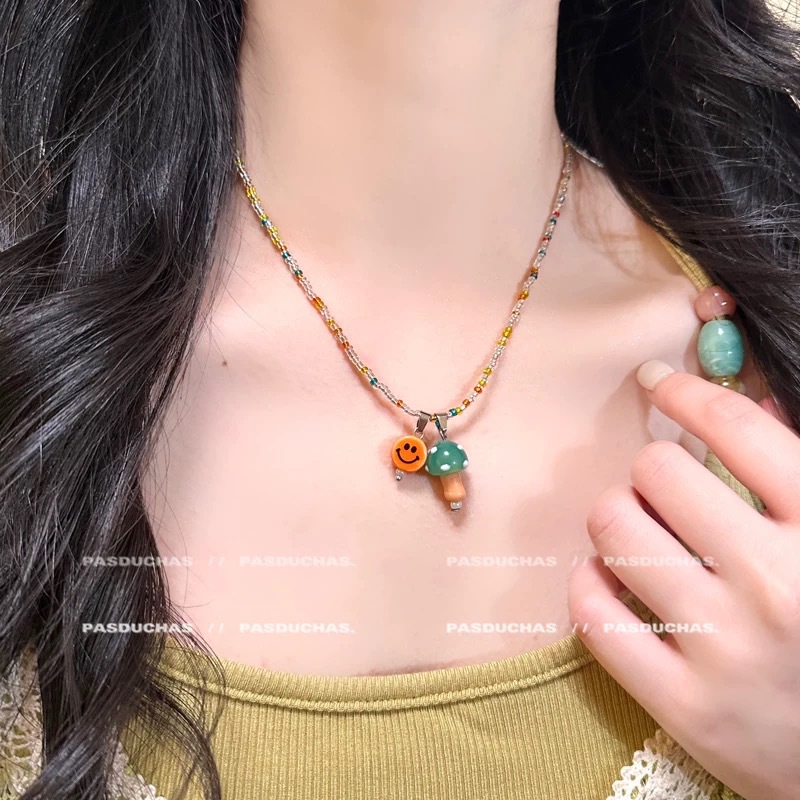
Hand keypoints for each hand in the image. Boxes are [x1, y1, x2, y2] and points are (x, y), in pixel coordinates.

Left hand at [568, 359, 799, 799]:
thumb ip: (796, 476)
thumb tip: (739, 407)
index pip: (736, 428)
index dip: (685, 392)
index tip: (656, 382)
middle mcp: (775, 584)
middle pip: (658, 473)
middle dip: (652, 472)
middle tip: (663, 494)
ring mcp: (726, 649)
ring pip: (614, 532)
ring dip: (616, 520)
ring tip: (636, 535)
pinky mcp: (686, 707)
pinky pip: (594, 615)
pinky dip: (589, 586)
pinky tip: (608, 583)